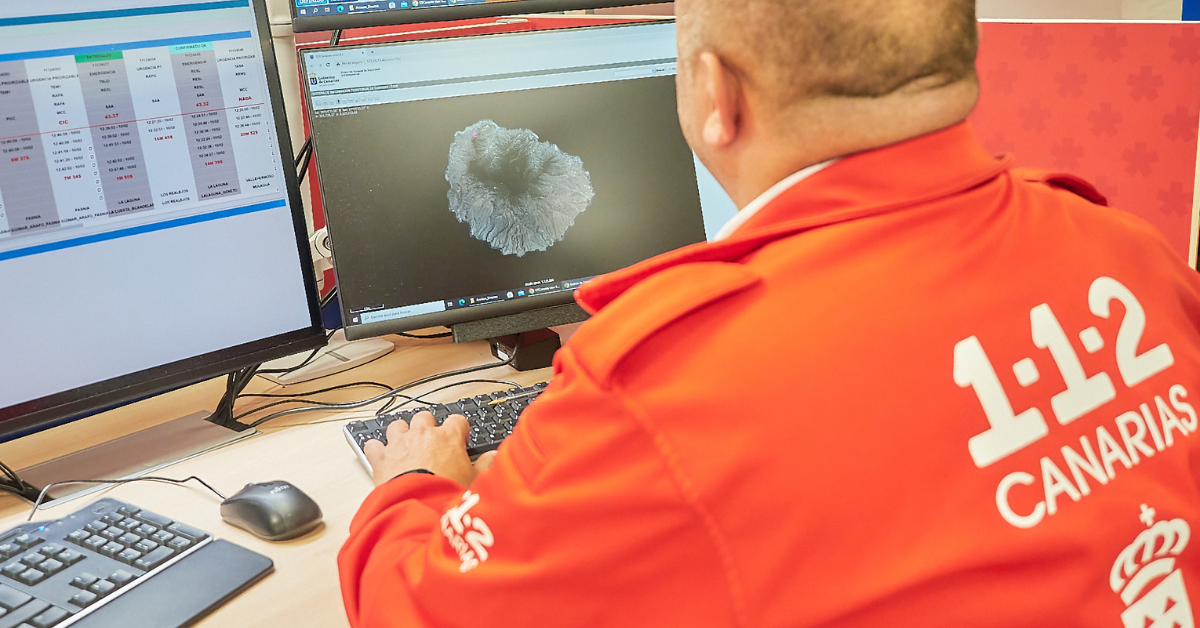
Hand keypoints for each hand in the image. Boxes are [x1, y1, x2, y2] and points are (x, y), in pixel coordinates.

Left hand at [362, 411, 497, 487]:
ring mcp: (400, 443)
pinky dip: (377, 449)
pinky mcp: (381, 457)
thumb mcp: (475, 480)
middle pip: (424, 417)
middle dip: (427, 428)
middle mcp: (423, 434)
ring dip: (402, 433)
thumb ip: (486, 464)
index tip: (459, 441)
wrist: (419, 506)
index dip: (459, 430)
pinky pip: (373, 444)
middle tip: (432, 444)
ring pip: (398, 425)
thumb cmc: (448, 493)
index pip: (457, 420)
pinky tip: (382, 456)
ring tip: (406, 446)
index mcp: (448, 437)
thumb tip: (495, 457)